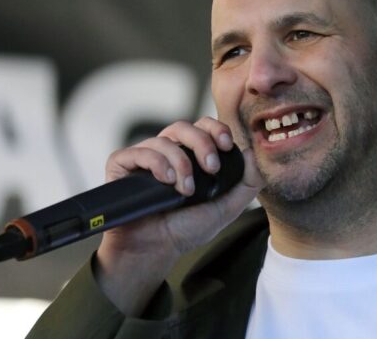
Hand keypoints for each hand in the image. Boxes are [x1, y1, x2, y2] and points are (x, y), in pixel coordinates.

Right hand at [96, 116, 263, 314]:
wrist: (156, 249)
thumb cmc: (187, 229)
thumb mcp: (227, 207)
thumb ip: (247, 182)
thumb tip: (254, 152)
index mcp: (190, 156)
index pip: (203, 127)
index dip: (216, 129)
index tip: (227, 145)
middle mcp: (167, 152)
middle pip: (184, 126)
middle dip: (202, 142)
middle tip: (211, 168)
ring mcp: (144, 158)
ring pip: (163, 139)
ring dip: (181, 162)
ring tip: (186, 190)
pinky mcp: (122, 165)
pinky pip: (137, 151)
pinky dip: (156, 163)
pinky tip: (165, 181)